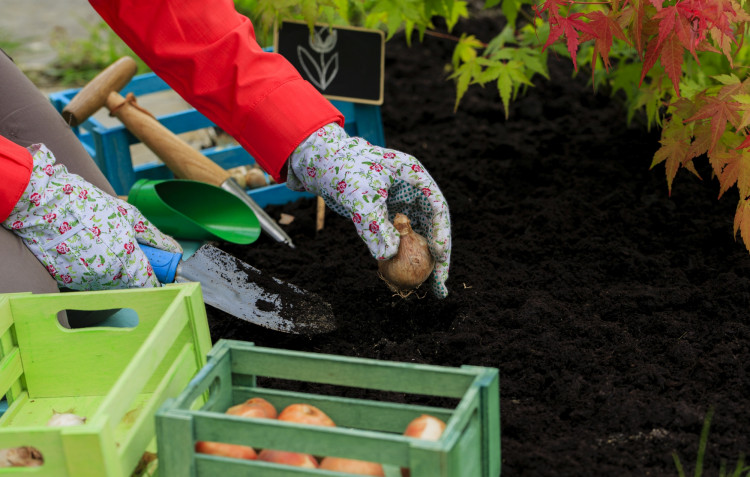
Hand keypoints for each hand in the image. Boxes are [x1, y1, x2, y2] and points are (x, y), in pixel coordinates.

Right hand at [2, 144, 181, 289]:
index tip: (158, 271)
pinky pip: (89, 281)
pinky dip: (93, 270)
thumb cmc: (87, 204)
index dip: (157, 277)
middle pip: (130, 285)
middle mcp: (107, 275)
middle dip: (135, 273)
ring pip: (110, 285)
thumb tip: (175, 249)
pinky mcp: (68, 280)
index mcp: (125, 258)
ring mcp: (85, 280)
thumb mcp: (128, 214)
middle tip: (129, 252)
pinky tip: (86, 250)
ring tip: (102, 245)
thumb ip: (155, 236)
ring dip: (113, 272)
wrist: (42, 203)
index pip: (149, 282)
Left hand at [287, 123, 450, 297]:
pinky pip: (399, 240)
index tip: (440, 255)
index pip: (437, 207)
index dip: (442, 232)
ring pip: (418, 236)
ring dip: (422, 261)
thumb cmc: (343, 170)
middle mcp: (412, 192)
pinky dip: (402, 257)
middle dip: (438, 256)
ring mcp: (402, 205)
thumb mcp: (360, 195)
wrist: (322, 164)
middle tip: (441, 284)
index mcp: (414, 176)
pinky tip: (404, 277)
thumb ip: (374, 223)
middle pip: (433, 226)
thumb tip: (387, 255)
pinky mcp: (388, 217)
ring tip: (431, 288)